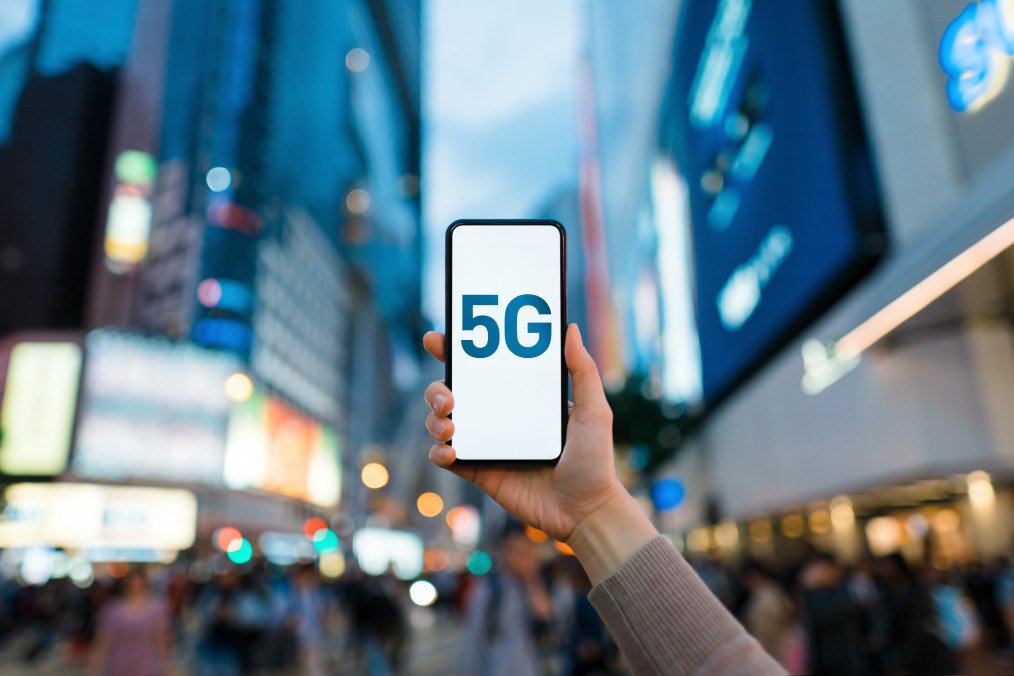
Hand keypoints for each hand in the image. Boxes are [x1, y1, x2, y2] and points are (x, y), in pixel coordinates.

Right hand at [423, 324, 657, 583]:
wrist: (586, 511)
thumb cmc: (595, 460)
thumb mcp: (594, 411)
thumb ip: (583, 370)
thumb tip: (570, 328)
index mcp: (520, 398)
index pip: (482, 368)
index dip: (455, 353)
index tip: (438, 340)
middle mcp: (497, 418)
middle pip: (451, 393)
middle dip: (436, 388)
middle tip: (447, 395)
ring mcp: (486, 445)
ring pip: (442, 423)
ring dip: (434, 418)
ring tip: (450, 424)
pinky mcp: (480, 473)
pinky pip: (446, 458)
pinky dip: (438, 452)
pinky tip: (450, 450)